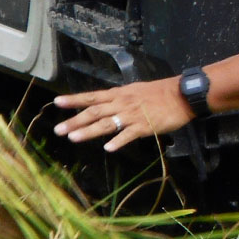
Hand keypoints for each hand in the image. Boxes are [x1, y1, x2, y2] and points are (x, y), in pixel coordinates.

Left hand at [53, 78, 195, 151]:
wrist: (182, 95)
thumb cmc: (159, 93)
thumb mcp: (135, 90)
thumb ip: (119, 98)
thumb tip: (105, 103)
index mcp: (119, 94)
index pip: (92, 97)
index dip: (74, 100)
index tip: (57, 102)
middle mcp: (122, 103)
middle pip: (94, 112)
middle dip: (75, 121)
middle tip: (58, 130)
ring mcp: (132, 115)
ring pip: (106, 123)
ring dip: (88, 131)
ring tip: (73, 138)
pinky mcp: (144, 126)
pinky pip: (129, 135)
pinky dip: (118, 141)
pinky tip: (108, 148)